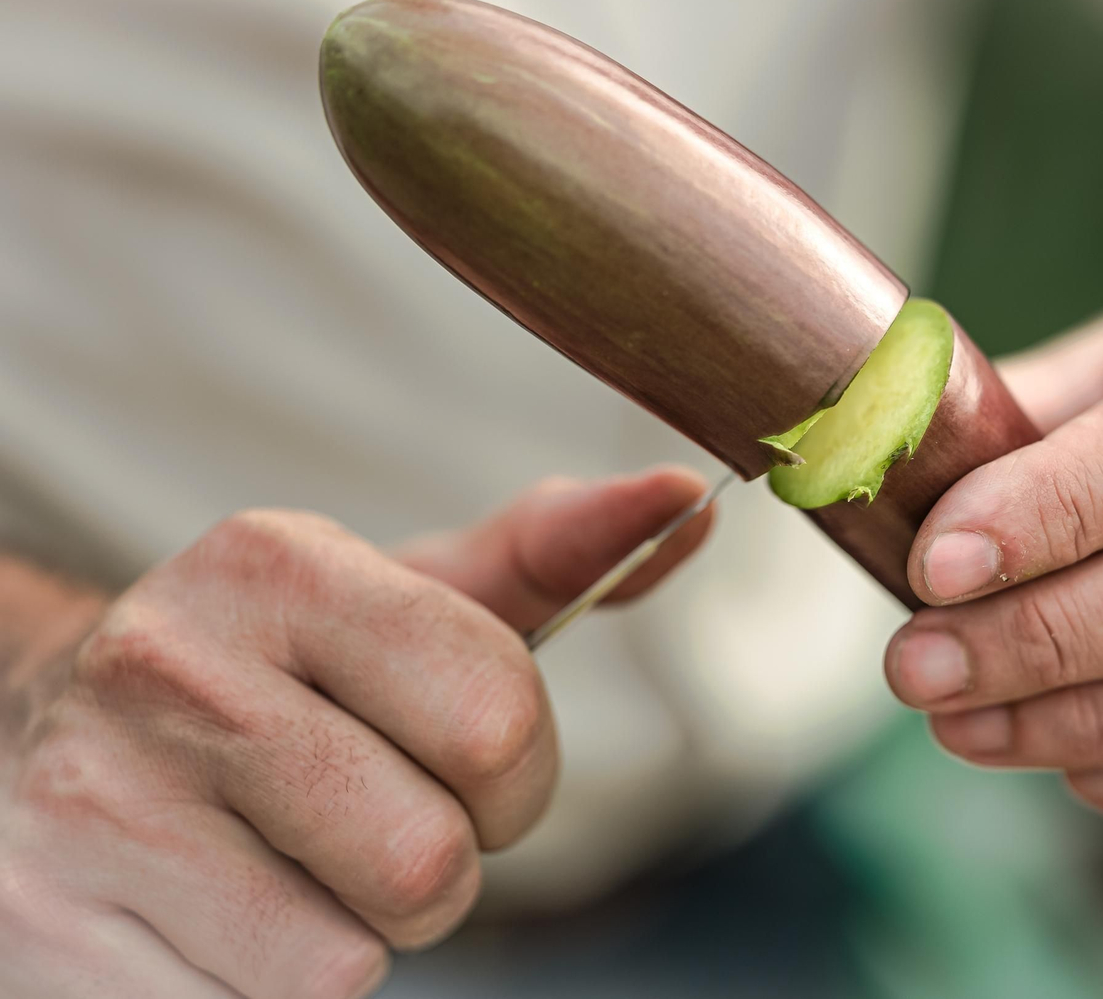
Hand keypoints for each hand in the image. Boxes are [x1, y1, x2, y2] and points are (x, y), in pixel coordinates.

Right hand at [0, 467, 712, 998]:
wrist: (43, 740)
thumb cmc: (284, 677)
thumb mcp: (407, 598)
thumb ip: (556, 555)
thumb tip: (691, 500)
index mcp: (278, 565)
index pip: (499, 716)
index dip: (516, 776)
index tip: (463, 764)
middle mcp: (171, 667)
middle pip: (432, 864)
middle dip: (437, 870)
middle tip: (363, 825)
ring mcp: (91, 804)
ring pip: (343, 967)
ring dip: (346, 939)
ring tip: (277, 866)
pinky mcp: (43, 931)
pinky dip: (253, 990)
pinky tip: (201, 915)